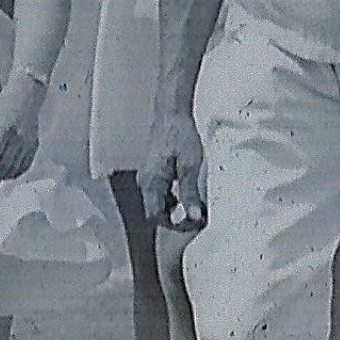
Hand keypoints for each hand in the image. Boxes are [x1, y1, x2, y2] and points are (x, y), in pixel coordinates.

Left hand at [0, 77, 43, 187]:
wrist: (27, 94)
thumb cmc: (5, 103)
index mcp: (5, 129)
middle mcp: (19, 138)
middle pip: (3, 165)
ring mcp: (28, 142)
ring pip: (15, 167)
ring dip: (1, 177)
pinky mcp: (34, 144)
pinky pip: (25, 164)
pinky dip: (15, 173)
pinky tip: (6, 175)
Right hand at [139, 111, 206, 231]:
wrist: (172, 115)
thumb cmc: (179, 136)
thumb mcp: (189, 166)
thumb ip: (190, 193)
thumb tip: (193, 216)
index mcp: (151, 183)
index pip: (155, 216)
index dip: (172, 224)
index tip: (190, 223)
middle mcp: (145, 182)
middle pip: (156, 211)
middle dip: (174, 217)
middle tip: (194, 215)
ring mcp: (148, 176)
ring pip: (158, 201)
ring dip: (174, 207)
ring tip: (194, 204)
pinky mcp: (154, 170)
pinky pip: (160, 191)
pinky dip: (173, 196)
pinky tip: (187, 191)